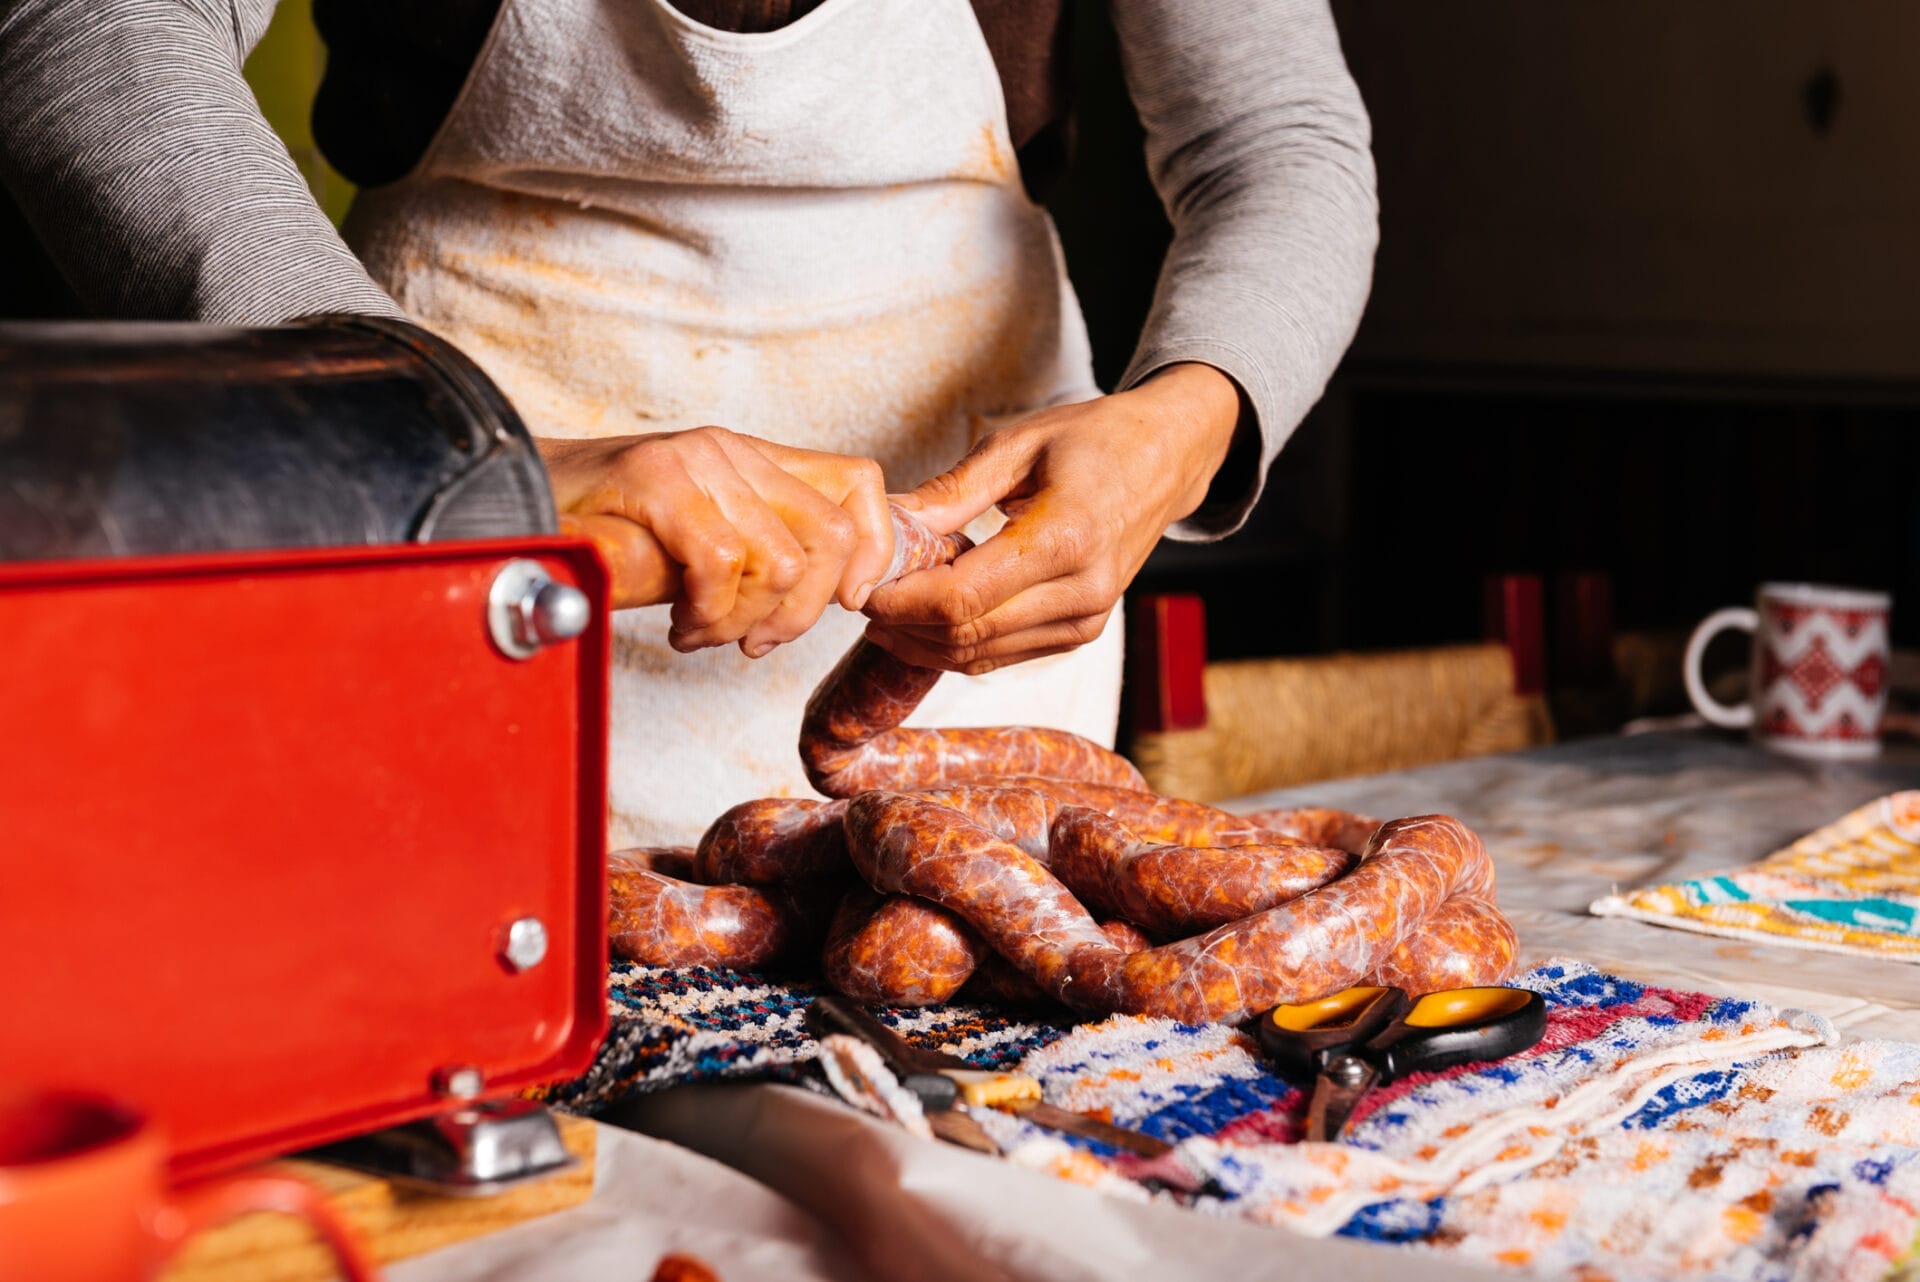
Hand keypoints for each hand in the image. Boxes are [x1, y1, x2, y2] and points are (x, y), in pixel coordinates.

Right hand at [539, 428, 892, 655]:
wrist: (520, 511)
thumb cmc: (613, 540)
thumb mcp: (707, 545)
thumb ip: (766, 554)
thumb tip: (834, 593)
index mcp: (756, 460)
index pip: (860, 483)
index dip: (873, 550)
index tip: (845, 602)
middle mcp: (735, 450)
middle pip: (832, 536)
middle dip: (801, 612)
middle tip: (753, 640)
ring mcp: (697, 460)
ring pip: (781, 562)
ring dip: (743, 621)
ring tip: (700, 629)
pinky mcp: (657, 480)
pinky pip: (720, 565)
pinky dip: (705, 616)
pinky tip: (677, 624)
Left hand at [865, 363, 1242, 672]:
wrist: (1166, 459)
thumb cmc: (1096, 440)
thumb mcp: (1018, 445)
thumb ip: (951, 492)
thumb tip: (886, 525)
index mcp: (1067, 536)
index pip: (961, 596)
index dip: (900, 601)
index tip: (861, 587)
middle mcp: (1083, 590)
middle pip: (966, 634)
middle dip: (902, 624)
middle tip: (861, 597)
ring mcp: (1086, 619)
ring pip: (979, 655)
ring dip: (923, 641)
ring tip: (886, 610)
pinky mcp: (1082, 632)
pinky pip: (1002, 655)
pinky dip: (956, 644)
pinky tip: (926, 618)